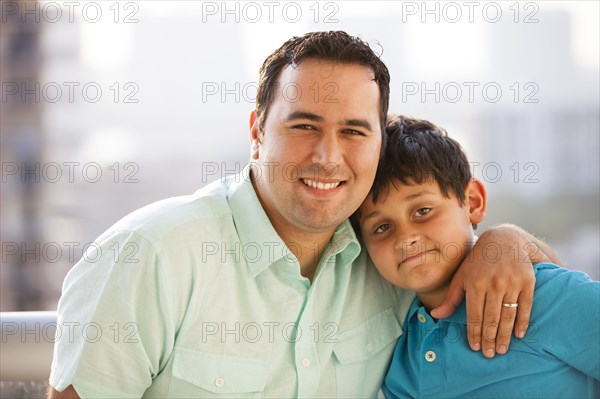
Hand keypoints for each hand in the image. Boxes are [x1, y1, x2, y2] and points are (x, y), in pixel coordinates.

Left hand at [431, 224, 537, 357]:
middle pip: (491, 318)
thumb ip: (451, 298)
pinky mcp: (527, 282)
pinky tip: (518, 335)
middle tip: (489, 354)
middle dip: (489, 338)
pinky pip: (525, 306)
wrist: (504, 240)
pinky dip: (523, 322)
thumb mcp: (461, 276)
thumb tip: (435, 315)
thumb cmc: (478, 261)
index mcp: (474, 283)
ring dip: (504, 335)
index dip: (474, 333)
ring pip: (508, 315)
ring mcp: (511, 283)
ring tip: (502, 349)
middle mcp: (493, 284)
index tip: (474, 347)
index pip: (474, 315)